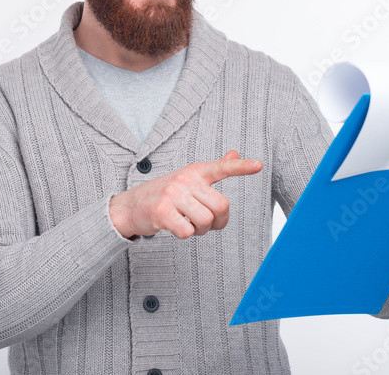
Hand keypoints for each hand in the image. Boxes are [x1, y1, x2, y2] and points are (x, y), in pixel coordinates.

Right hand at [109, 149, 262, 239]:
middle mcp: (184, 179)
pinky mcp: (162, 212)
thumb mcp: (188, 179)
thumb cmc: (164, 194)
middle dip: (218, 221)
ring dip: (201, 231)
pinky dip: (185, 235)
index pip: (221, 167)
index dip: (241, 167)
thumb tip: (235, 153)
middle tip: (207, 224)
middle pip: (222, 205)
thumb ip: (213, 170)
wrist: (129, 206)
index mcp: (194, 171)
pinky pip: (188, 232)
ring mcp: (172, 194)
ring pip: (206, 221)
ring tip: (189, 225)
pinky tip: (175, 228)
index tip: (259, 165)